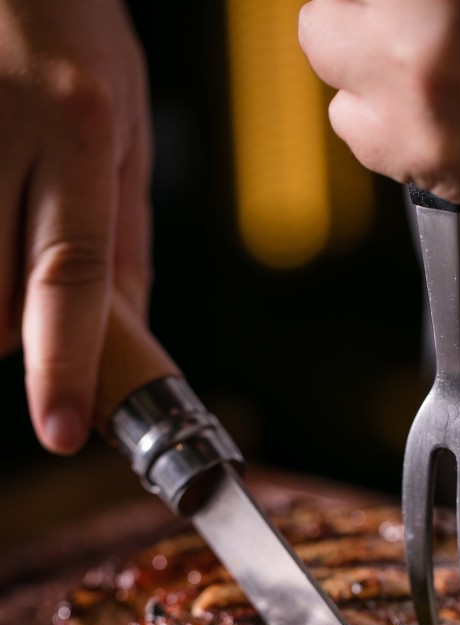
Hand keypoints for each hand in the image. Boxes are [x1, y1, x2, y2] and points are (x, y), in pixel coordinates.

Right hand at [0, 0, 150, 452]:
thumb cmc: (71, 24)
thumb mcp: (127, 122)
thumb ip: (125, 232)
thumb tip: (129, 331)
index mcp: (79, 126)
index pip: (69, 274)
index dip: (63, 365)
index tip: (59, 430)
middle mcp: (2, 124)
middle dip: (14, 328)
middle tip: (27, 284)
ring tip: (9, 218)